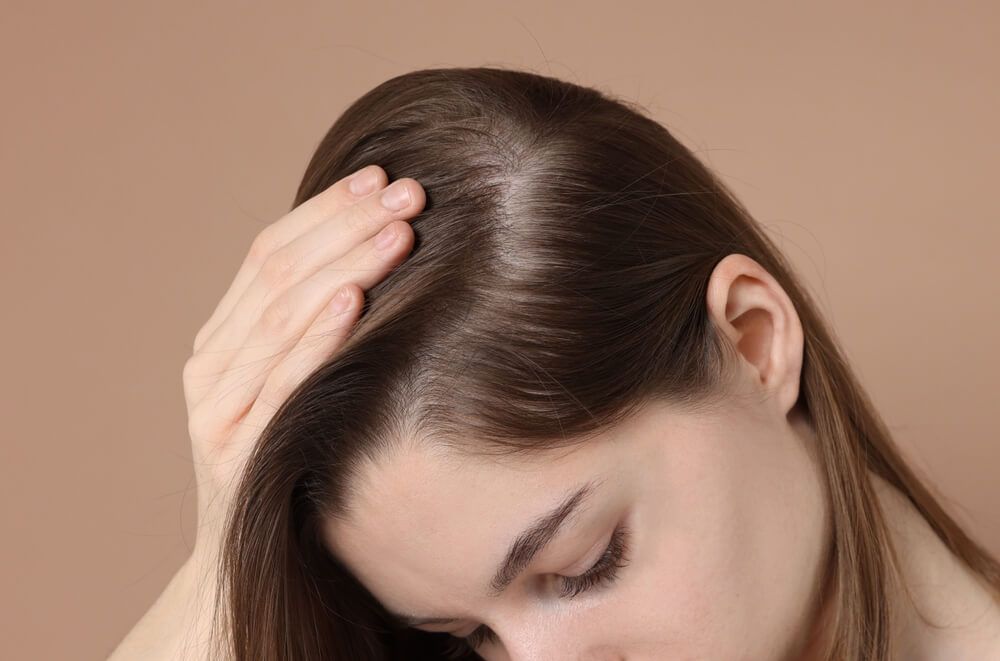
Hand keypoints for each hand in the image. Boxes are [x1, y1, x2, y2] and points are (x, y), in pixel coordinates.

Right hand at [180, 165, 422, 559]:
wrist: (247, 559)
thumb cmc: (288, 458)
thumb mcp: (292, 387)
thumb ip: (311, 330)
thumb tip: (377, 256)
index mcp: (221, 338)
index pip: (269, 253)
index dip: (325, 210)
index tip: (380, 176)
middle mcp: (209, 364)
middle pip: (277, 274)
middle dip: (346, 225)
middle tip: (408, 193)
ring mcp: (215, 408)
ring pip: (280, 317)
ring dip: (343, 266)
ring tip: (398, 230)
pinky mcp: (235, 450)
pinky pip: (279, 383)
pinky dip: (315, 337)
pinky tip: (354, 301)